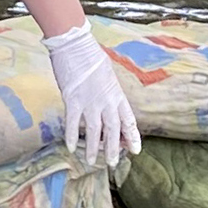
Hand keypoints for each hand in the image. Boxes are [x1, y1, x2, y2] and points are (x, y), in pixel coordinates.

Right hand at [45, 24, 140, 167]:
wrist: (75, 44)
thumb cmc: (90, 57)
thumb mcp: (107, 75)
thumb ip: (109, 93)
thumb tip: (108, 106)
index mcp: (117, 94)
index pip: (128, 120)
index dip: (132, 136)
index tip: (135, 149)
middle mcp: (106, 101)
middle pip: (113, 130)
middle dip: (114, 149)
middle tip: (113, 163)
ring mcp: (90, 102)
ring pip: (95, 131)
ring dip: (94, 149)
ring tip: (92, 161)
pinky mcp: (73, 100)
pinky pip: (74, 124)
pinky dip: (72, 137)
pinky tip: (72, 148)